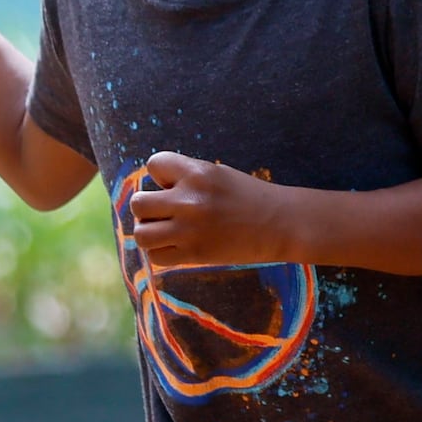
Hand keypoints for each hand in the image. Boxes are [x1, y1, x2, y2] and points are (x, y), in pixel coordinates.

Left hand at [126, 153, 306, 270]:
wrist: (282, 224)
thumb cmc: (249, 197)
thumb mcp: (218, 175)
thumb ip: (186, 178)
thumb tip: (152, 191)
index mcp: (198, 172)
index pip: (154, 164)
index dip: (160, 176)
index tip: (175, 186)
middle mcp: (189, 199)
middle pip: (138, 203)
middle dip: (149, 208)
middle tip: (167, 213)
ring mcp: (190, 229)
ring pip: (141, 233)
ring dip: (150, 233)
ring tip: (167, 232)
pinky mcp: (195, 254)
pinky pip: (156, 257)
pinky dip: (162, 253)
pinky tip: (178, 247)